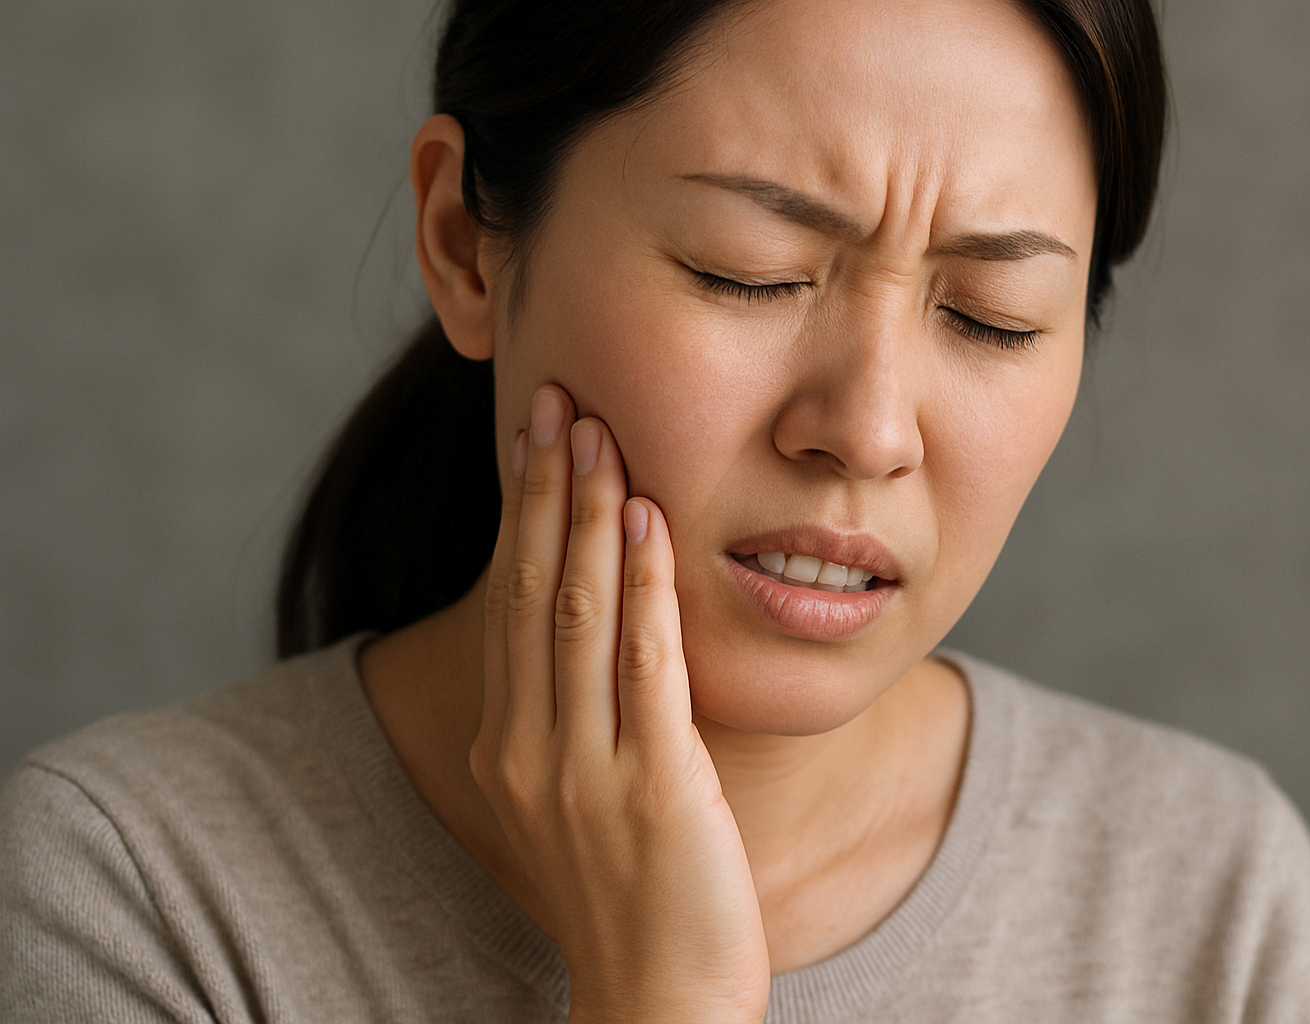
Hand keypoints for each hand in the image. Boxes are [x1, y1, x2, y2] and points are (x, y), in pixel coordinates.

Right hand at [470, 385, 770, 1023]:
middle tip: (559, 400)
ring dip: (590, 514)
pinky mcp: (654, 785)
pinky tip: (652, 519)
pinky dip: (646, 586)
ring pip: (580, 613)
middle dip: (548, 489)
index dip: (524, 515)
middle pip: (533, 590)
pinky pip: (646, 666)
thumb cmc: (630, 899)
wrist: (657, 1001)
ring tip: (599, 431)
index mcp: (510, 748)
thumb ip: (576, 722)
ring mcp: (586, 768)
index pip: (511, 604)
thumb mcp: (580, 802)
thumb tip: (598, 635)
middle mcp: (531, 749)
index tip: (534, 437)